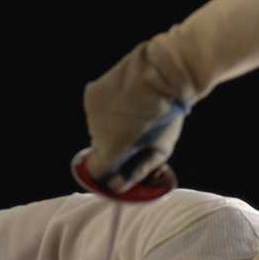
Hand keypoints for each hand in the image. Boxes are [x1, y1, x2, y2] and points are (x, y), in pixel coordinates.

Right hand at [83, 37, 188, 193]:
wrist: (163, 73)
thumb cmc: (167, 116)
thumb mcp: (160, 151)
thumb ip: (137, 172)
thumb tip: (118, 186)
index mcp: (111, 148)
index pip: (96, 172)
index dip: (109, 173)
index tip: (121, 169)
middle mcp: (95, 130)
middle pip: (99, 149)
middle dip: (113, 148)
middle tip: (135, 138)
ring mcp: (91, 110)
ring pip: (97, 128)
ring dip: (110, 128)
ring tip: (133, 117)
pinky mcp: (91, 92)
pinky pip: (96, 110)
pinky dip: (108, 111)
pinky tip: (126, 103)